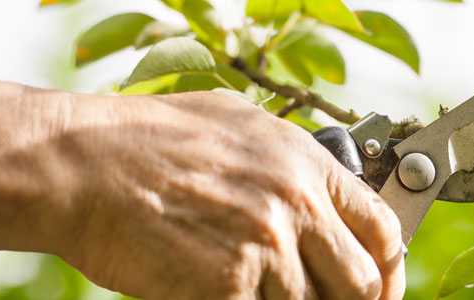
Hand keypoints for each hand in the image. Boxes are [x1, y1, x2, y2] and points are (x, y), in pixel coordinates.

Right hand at [57, 92, 405, 298]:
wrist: (85, 163)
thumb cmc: (150, 139)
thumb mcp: (239, 125)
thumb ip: (291, 164)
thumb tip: (323, 198)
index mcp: (306, 163)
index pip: (383, 230)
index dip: (387, 270)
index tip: (378, 289)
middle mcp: (296, 205)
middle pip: (361, 283)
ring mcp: (265, 248)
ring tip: (252, 290)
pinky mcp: (228, 287)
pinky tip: (219, 294)